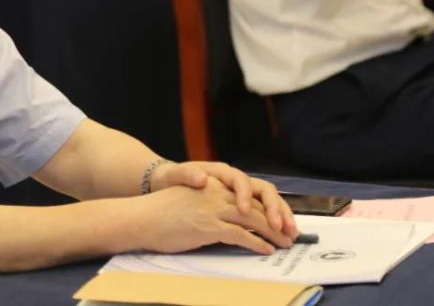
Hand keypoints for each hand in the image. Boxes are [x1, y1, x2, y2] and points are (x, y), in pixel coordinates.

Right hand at [132, 177, 294, 253]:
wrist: (141, 217)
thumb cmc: (163, 210)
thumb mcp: (191, 198)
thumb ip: (212, 201)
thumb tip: (233, 214)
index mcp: (213, 183)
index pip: (251, 190)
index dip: (270, 205)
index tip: (282, 218)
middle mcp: (216, 192)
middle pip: (257, 204)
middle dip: (278, 219)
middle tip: (291, 233)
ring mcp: (213, 209)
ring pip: (254, 219)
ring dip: (273, 233)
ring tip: (284, 243)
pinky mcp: (208, 226)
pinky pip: (240, 235)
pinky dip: (256, 243)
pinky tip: (265, 249)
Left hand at [151, 161, 296, 237]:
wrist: (167, 182)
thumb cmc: (172, 178)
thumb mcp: (174, 175)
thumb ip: (186, 175)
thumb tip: (202, 178)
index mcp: (222, 173)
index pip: (241, 181)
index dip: (245, 195)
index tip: (243, 211)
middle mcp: (237, 181)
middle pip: (263, 190)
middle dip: (274, 208)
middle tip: (280, 227)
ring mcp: (243, 193)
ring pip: (269, 201)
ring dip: (282, 216)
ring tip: (290, 234)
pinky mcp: (244, 206)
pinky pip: (265, 212)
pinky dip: (275, 223)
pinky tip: (282, 237)